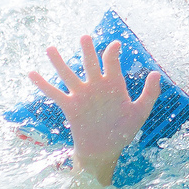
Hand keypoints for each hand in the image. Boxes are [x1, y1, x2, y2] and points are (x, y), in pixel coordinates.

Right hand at [29, 35, 160, 185]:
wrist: (105, 151)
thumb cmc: (123, 131)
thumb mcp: (139, 112)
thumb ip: (150, 94)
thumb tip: (156, 73)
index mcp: (113, 84)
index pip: (111, 62)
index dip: (113, 52)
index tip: (116, 45)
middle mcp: (96, 86)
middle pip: (89, 63)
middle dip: (87, 51)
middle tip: (84, 37)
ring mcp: (81, 95)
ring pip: (68, 75)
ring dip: (59, 62)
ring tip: (50, 48)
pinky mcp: (70, 107)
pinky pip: (54, 93)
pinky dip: (43, 84)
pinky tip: (32, 73)